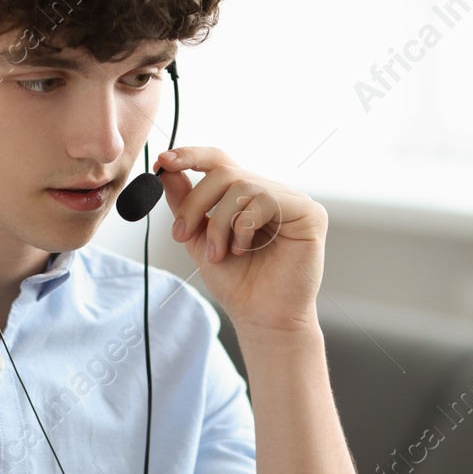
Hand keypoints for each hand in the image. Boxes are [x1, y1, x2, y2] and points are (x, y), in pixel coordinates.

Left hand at [156, 146, 328, 335]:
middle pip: (225, 171)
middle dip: (196, 202)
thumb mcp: (200, 239)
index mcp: (246, 196)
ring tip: (219, 254)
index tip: (162, 162)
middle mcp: (270, 192)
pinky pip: (266, 200)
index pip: (220, 161)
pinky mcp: (310, 213)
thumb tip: (166, 170)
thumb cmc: (237, 283)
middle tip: (181, 234)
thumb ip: (186, 204)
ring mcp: (292, 201)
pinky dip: (243, 226)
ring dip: (220, 222)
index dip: (191, 155)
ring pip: (242, 186)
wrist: (260, 318)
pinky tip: (243, 250)